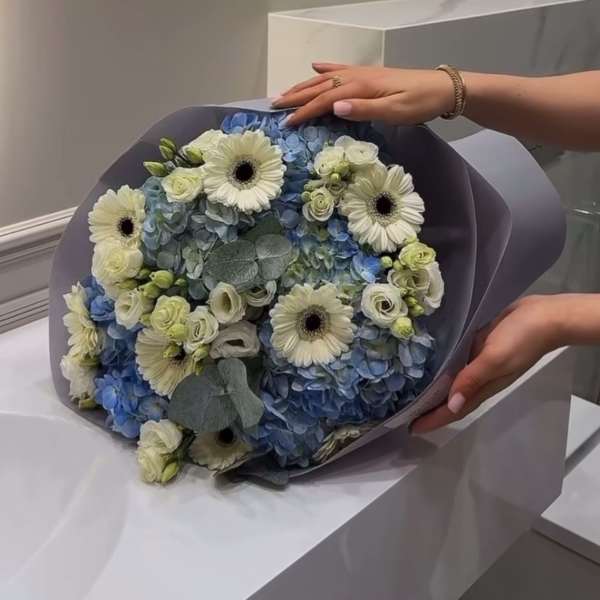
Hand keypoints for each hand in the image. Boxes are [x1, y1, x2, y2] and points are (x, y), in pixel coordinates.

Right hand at [271, 62, 455, 126]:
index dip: (304, 111)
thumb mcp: (393, 111)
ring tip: (286, 91)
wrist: (442, 88)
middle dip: (296, 96)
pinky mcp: (369, 76)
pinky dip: (326, 69)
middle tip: (274, 105)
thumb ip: (363, 110)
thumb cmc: (419, 104)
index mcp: (360, 88)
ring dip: (305, 85)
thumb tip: (334, 108)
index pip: (324, 101)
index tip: (286, 122)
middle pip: (319, 88)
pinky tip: (316, 67)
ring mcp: (362, 75)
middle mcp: (356, 78)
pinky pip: (341, 70)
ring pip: (326, 79)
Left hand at [410, 295, 565, 433]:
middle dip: (430, 409)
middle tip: (405, 413)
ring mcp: (479, 363)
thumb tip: (452, 405)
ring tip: (410, 391)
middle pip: (450, 399)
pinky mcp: (478, 348)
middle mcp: (479, 379)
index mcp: (483, 386)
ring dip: (435, 389)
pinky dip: (443, 368)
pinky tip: (429, 363)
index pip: (454, 410)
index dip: (433, 420)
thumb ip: (472, 379)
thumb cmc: (521, 339)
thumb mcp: (495, 359)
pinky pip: (457, 363)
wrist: (545, 316)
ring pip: (452, 382)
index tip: (411, 428)